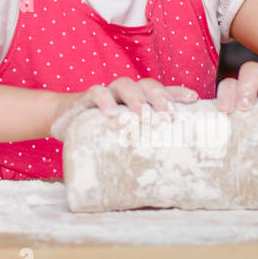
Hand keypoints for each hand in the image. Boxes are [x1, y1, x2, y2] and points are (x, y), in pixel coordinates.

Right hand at [50, 77, 198, 139]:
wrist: (63, 119)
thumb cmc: (100, 132)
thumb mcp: (123, 136)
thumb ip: (141, 144)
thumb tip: (169, 174)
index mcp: (139, 99)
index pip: (163, 91)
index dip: (178, 93)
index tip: (194, 100)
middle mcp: (126, 93)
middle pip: (148, 85)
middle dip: (161, 98)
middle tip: (169, 117)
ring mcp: (107, 93)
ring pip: (125, 84)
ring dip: (137, 99)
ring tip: (144, 116)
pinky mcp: (86, 98)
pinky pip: (96, 92)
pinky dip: (104, 101)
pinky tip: (111, 114)